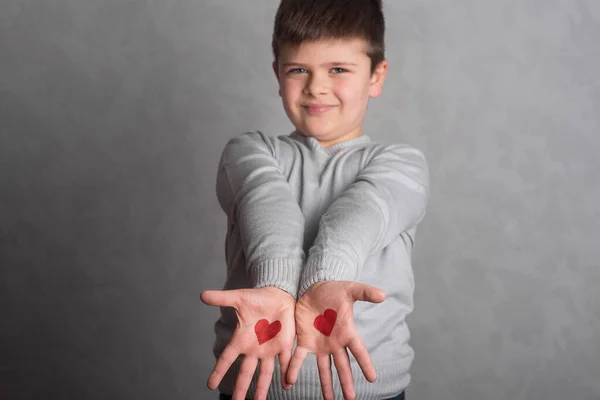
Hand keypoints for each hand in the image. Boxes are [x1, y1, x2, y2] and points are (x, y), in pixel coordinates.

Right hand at [200, 287, 295, 399]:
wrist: (278, 295)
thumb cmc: (257, 298)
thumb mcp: (239, 298)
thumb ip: (221, 298)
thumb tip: (202, 295)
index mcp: (241, 339)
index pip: (227, 358)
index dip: (218, 371)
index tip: (210, 385)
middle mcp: (254, 349)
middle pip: (245, 373)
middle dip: (240, 388)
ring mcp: (269, 349)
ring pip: (265, 373)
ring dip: (262, 388)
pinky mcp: (284, 345)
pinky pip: (286, 362)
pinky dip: (287, 373)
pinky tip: (287, 385)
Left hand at [287, 281, 385, 399]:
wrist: (313, 288)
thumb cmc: (334, 290)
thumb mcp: (351, 289)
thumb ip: (365, 292)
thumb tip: (383, 294)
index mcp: (347, 332)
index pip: (359, 351)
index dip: (365, 363)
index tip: (372, 378)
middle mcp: (335, 342)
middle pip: (343, 366)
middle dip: (346, 382)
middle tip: (351, 399)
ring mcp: (320, 344)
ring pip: (324, 368)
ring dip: (326, 384)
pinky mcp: (304, 341)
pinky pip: (298, 358)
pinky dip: (293, 369)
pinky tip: (289, 382)